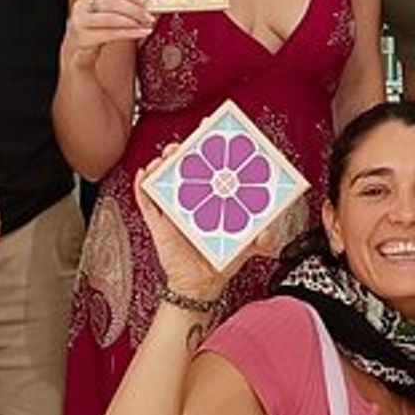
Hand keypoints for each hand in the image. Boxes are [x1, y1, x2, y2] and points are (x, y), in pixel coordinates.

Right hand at [65, 0, 154, 66]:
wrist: (78, 49)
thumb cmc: (96, 29)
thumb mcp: (106, 13)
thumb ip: (121, 5)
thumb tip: (147, 4)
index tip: (147, 1)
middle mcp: (82, 5)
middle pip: (114, 3)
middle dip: (135, 9)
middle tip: (149, 16)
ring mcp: (80, 21)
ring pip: (112, 18)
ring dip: (133, 21)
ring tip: (146, 25)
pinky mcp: (83, 37)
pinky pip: (111, 34)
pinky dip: (130, 33)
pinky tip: (142, 33)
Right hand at [129, 149, 257, 302]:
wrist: (201, 285)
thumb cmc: (221, 261)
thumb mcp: (248, 245)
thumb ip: (263, 237)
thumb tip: (272, 230)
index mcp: (211, 198)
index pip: (208, 166)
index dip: (206, 146)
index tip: (208, 129)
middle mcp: (191, 199)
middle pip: (183, 167)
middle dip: (181, 150)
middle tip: (184, 144)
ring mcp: (173, 209)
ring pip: (162, 180)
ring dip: (160, 165)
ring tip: (164, 159)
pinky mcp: (158, 223)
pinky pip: (146, 202)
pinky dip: (142, 187)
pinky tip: (144, 175)